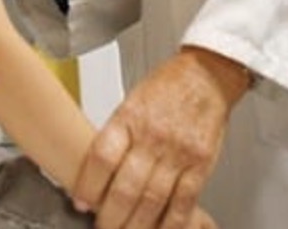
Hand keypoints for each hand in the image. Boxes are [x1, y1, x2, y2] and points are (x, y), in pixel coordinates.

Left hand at [73, 48, 247, 228]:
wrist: (206, 75)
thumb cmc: (166, 88)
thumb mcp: (130, 103)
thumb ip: (117, 137)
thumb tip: (97, 173)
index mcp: (129, 118)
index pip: (101, 157)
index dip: (88, 186)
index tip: (81, 203)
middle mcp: (153, 136)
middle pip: (126, 186)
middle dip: (110, 216)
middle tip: (103, 227)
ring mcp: (178, 151)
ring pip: (153, 200)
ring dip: (137, 225)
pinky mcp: (201, 164)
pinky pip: (184, 201)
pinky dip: (172, 223)